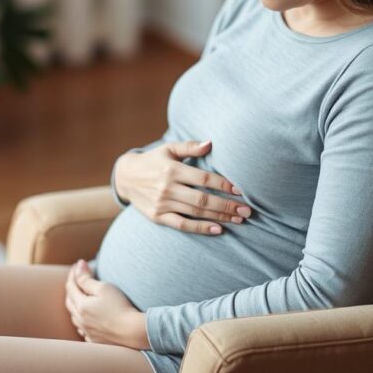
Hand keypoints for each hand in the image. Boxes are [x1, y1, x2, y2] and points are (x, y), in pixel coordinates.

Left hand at [64, 260, 147, 348]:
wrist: (132, 331)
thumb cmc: (119, 307)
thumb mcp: (103, 288)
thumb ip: (87, 278)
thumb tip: (78, 266)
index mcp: (81, 306)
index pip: (71, 287)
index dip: (73, 274)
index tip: (78, 264)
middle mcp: (80, 320)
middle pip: (69, 301)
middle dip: (71, 288)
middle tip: (77, 278)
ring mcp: (87, 331)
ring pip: (74, 317)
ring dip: (74, 305)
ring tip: (79, 297)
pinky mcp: (95, 339)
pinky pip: (82, 329)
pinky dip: (82, 320)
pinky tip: (86, 319)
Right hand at [113, 140, 252, 234]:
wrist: (125, 177)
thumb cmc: (153, 161)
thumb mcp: (168, 149)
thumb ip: (190, 146)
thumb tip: (211, 143)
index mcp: (172, 169)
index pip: (204, 179)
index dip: (224, 185)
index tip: (241, 191)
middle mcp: (167, 188)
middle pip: (203, 199)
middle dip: (227, 206)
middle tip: (247, 211)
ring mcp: (162, 204)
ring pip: (196, 213)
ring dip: (219, 217)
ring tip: (238, 220)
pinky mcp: (158, 217)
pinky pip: (182, 225)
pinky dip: (200, 228)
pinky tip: (218, 229)